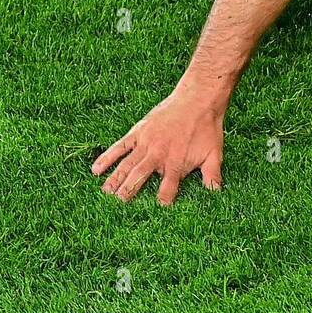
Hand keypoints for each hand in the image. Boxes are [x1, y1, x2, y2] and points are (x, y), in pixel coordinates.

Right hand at [91, 89, 224, 204]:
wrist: (198, 99)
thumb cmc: (207, 127)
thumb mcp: (214, 154)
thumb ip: (212, 175)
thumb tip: (216, 194)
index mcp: (176, 163)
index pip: (167, 189)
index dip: (162, 201)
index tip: (154, 213)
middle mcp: (158, 155)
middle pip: (139, 177)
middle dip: (128, 192)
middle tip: (117, 207)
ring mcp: (146, 142)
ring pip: (127, 164)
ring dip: (115, 179)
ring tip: (104, 194)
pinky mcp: (138, 131)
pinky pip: (119, 146)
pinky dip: (107, 157)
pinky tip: (96, 169)